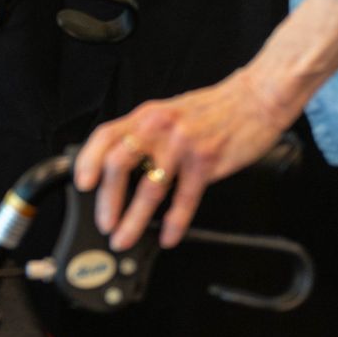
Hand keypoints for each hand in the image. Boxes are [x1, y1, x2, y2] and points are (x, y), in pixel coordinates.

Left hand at [74, 66, 297, 250]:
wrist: (255, 99)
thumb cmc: (214, 109)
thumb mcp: (171, 112)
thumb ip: (146, 133)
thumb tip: (121, 164)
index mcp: (147, 115)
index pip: (106, 135)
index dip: (88, 160)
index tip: (82, 184)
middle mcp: (160, 127)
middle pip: (120, 164)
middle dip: (107, 199)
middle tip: (104, 223)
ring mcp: (183, 144)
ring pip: (149, 188)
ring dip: (134, 219)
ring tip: (125, 237)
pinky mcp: (206, 161)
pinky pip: (185, 198)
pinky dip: (174, 222)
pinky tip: (168, 236)